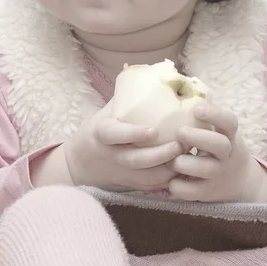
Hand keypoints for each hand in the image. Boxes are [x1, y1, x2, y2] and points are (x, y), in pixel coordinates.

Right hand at [63, 99, 182, 191]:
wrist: (78, 164)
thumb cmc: (96, 131)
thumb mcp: (105, 112)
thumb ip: (126, 99)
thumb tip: (152, 76)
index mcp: (102, 134)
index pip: (117, 134)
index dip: (135, 133)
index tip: (155, 130)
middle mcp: (111, 156)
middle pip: (137, 160)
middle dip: (161, 155)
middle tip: (181, 144)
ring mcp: (121, 174)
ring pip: (147, 178)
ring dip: (169, 170)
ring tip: (188, 157)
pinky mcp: (129, 186)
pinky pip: (152, 188)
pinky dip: (169, 182)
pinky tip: (184, 171)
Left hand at [168, 103, 266, 202]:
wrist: (240, 182)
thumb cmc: (219, 147)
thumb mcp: (220, 130)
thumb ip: (205, 114)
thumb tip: (178, 83)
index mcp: (229, 135)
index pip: (229, 121)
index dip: (214, 114)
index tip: (197, 109)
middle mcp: (226, 155)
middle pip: (219, 145)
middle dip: (198, 138)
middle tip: (180, 132)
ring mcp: (218, 175)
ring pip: (205, 169)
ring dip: (186, 163)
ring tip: (173, 158)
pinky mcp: (208, 193)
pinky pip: (193, 192)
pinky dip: (179, 187)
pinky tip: (170, 180)